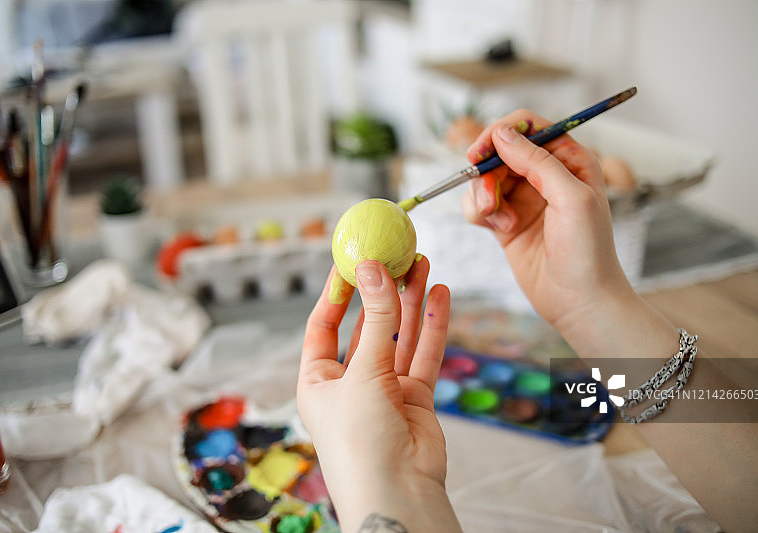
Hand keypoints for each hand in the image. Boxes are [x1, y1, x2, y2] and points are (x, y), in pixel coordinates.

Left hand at [298, 258, 460, 531]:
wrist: (396, 492)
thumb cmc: (360, 440)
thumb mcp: (362, 372)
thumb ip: (376, 318)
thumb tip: (374, 268)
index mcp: (318, 380)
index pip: (324, 326)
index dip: (338, 292)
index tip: (353, 259)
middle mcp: (350, 382)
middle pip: (367, 326)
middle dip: (382, 291)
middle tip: (397, 255)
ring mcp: (384, 390)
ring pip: (399, 336)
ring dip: (410, 302)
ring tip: (422, 265)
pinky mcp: (415, 398)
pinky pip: (424, 355)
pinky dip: (432, 326)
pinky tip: (439, 296)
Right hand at [462, 110, 633, 338]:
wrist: (580, 301)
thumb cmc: (588, 250)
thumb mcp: (571, 197)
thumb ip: (537, 161)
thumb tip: (501, 133)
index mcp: (569, 159)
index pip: (527, 126)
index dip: (500, 132)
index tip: (480, 151)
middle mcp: (545, 174)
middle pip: (499, 151)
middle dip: (487, 172)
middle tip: (489, 199)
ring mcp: (524, 198)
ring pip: (484, 178)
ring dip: (482, 196)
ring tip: (498, 221)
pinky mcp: (505, 221)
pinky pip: (478, 204)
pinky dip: (480, 213)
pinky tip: (500, 231)